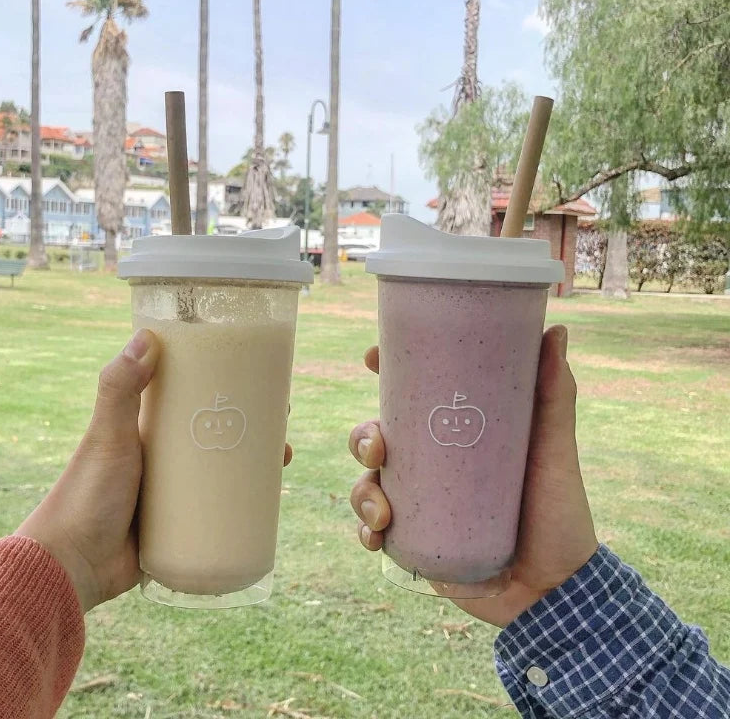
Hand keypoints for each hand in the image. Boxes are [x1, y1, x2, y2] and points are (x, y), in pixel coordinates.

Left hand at [17, 329, 293, 612]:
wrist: (70, 567)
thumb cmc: (85, 495)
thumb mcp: (107, 436)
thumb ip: (119, 388)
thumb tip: (147, 336)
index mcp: (147, 428)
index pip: (194, 397)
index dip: (226, 386)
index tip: (258, 380)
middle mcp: (163, 455)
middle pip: (217, 431)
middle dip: (252, 425)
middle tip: (282, 424)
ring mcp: (174, 490)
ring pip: (224, 469)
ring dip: (256, 462)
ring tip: (283, 459)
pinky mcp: (181, 524)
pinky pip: (219, 508)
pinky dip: (245, 501)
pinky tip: (270, 499)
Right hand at [348, 325, 597, 627]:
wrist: (557, 591)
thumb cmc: (559, 511)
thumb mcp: (553, 449)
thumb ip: (554, 395)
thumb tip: (556, 330)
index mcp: (457, 436)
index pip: (413, 397)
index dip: (387, 373)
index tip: (372, 358)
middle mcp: (433, 466)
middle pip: (378, 437)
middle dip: (363, 437)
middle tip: (377, 447)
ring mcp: (421, 504)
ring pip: (368, 483)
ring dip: (362, 491)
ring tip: (383, 512)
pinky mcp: (414, 542)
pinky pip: (374, 530)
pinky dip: (366, 531)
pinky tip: (376, 537)